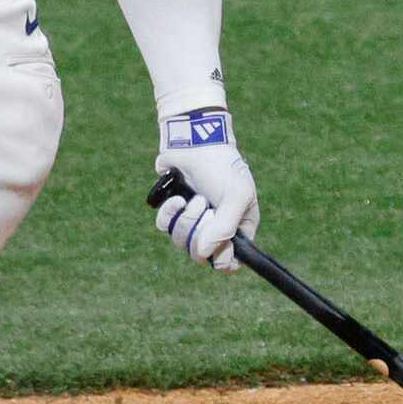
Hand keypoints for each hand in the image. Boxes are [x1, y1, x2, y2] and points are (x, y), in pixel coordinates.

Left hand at [153, 109, 257, 270]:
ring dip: (186, 219)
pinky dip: (169, 212)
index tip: (219, 248)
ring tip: (195, 199)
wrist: (196, 141)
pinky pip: (164, 226)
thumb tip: (204, 254)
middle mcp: (215, 229)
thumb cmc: (223, 167)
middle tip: (206, 209)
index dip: (222, 259)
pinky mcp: (172, 211)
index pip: (229, 262)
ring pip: (180, 241)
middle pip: (201, 254)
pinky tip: (177, 197)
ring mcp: (192, 220)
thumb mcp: (236, 196)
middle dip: (199, 232)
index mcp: (238, 229)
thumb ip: (224, 228)